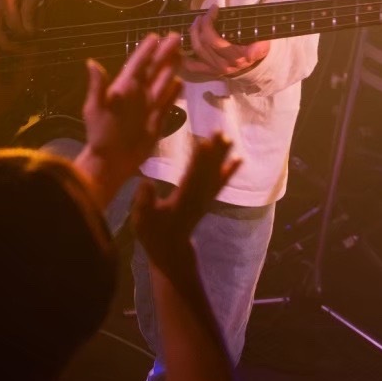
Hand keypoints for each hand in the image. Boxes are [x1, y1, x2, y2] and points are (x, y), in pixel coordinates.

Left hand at [74, 33, 184, 203]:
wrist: (111, 161)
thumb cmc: (100, 134)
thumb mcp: (95, 109)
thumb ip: (98, 87)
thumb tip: (92, 62)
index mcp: (123, 90)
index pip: (137, 65)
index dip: (145, 51)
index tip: (155, 37)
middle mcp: (137, 95)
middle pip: (153, 70)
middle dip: (164, 54)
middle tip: (175, 37)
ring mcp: (148, 108)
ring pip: (162, 83)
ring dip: (170, 69)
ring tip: (180, 54)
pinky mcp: (156, 121)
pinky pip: (167, 103)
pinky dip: (173, 93)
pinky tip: (180, 83)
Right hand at [133, 134, 237, 278]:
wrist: (171, 249)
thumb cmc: (154, 233)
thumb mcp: (142, 219)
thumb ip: (144, 201)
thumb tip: (145, 181)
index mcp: (182, 199)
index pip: (192, 175)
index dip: (199, 159)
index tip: (204, 142)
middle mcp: (198, 196)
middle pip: (208, 171)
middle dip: (214, 151)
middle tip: (220, 132)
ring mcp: (205, 198)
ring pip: (215, 174)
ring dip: (222, 157)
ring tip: (229, 139)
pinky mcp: (207, 199)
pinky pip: (220, 183)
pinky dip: (229, 171)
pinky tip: (239, 160)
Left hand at [180, 3, 265, 81]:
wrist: (255, 68)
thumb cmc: (257, 50)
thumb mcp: (263, 47)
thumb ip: (260, 49)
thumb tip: (253, 52)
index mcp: (235, 58)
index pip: (213, 40)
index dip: (208, 22)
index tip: (214, 8)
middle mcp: (222, 65)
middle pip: (202, 43)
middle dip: (200, 24)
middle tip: (203, 14)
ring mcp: (214, 69)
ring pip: (196, 50)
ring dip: (193, 33)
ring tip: (197, 22)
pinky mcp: (209, 71)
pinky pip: (192, 65)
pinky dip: (184, 56)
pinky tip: (184, 44)